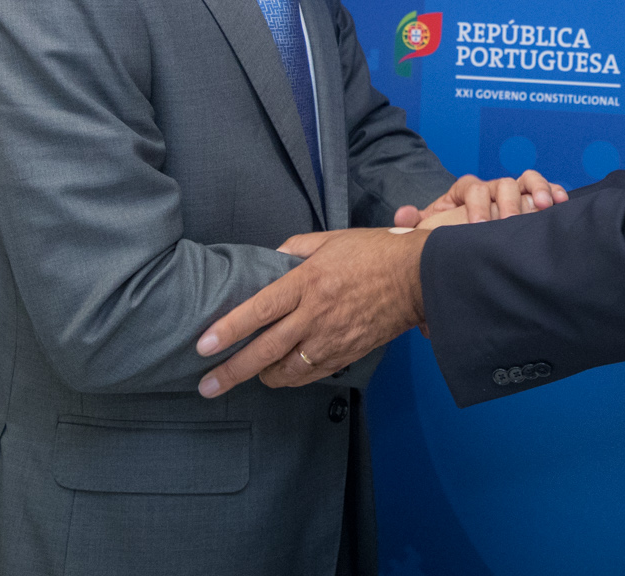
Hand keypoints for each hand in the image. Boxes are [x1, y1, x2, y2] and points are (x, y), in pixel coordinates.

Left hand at [196, 227, 427, 396]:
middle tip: (206, 386)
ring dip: (262, 375)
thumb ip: (297, 248)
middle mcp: (315, 316)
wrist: (421, 278)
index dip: (228, 330)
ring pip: (286, 371)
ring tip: (250, 374)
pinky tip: (283, 374)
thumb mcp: (333, 239)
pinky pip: (311, 375)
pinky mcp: (347, 354)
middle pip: (265, 352)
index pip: (259, 311)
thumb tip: (274, 258)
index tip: (203, 346)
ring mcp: (332, 340)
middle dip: (231, 372)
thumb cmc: (377, 253)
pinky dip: (293, 377)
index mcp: (308, 283)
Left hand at [393, 170, 566, 227]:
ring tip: (543, 206)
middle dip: (509, 202)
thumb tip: (403, 215)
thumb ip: (414, 223)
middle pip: (503, 183)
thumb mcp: (429, 230)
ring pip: (527, 180)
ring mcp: (514, 193)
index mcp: (466, 191)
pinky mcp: (533, 202)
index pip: (472, 187)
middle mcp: (492, 188)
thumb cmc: (447, 235)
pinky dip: (555, 192)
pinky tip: (560, 204)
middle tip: (512, 222)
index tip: (477, 227)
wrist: (464, 242)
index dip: (476, 205)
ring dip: (537, 189)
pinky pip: (547, 190)